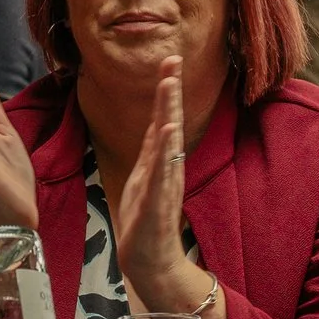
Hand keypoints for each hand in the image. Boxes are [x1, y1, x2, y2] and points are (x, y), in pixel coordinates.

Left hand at [114, 57, 192, 305]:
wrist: (149, 259)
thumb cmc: (145, 219)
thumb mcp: (145, 176)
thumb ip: (154, 151)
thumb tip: (160, 124)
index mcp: (158, 159)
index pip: (162, 116)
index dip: (165, 89)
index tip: (170, 59)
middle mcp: (165, 166)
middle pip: (168, 120)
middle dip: (170, 90)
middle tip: (172, 59)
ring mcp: (163, 183)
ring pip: (166, 142)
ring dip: (168, 112)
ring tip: (168, 85)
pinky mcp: (156, 202)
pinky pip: (162, 173)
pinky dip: (165, 153)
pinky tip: (168, 133)